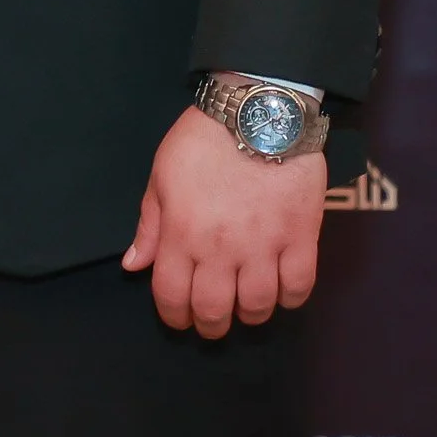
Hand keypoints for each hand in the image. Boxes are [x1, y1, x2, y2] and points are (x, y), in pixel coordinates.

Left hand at [122, 106, 323, 337]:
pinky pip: (299, 287)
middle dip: (209, 324)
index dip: (173, 316)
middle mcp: (221, 249)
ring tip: (245, 304)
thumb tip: (134, 265)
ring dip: (249, 314)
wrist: (257, 112)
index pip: (172, 296)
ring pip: (258, 307)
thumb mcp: (162, 174)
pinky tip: (280, 289)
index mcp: (182, 233)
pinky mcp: (301, 238)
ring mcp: (264, 246)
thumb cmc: (202, 140)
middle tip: (212, 320)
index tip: (179, 318)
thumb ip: (150, 224)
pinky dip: (290, 298)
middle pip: (215, 311)